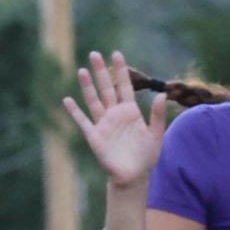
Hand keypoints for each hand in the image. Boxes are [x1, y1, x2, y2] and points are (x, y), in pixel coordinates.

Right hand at [62, 49, 167, 188]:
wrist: (133, 176)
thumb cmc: (146, 156)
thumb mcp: (155, 134)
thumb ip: (157, 115)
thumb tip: (162, 94)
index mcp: (130, 111)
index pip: (124, 86)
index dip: (120, 70)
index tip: (116, 54)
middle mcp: (115, 114)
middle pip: (106, 88)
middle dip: (101, 71)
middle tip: (94, 53)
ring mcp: (103, 124)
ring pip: (94, 101)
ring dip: (88, 87)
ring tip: (82, 70)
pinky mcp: (94, 136)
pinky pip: (83, 121)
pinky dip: (75, 111)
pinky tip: (67, 100)